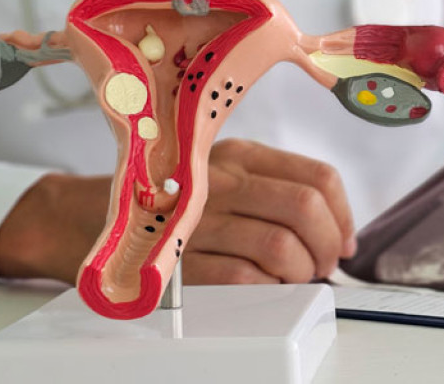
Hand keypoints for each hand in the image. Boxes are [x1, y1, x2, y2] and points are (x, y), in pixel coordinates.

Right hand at [183, 139, 355, 283]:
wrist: (99, 217)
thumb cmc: (182, 203)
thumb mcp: (230, 177)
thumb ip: (283, 193)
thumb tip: (343, 238)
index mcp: (243, 155)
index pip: (320, 177)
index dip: (344, 216)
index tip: (344, 242)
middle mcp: (221, 180)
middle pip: (305, 207)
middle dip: (328, 245)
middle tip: (323, 265)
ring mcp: (198, 218)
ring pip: (280, 245)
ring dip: (300, 271)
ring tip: (292, 276)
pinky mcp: (179, 259)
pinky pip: (244, 278)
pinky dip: (265, 287)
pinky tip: (261, 285)